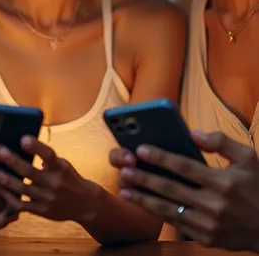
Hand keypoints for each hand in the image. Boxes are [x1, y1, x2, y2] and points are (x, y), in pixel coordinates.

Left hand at [0, 136, 99, 223]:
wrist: (84, 204)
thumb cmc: (70, 179)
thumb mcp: (63, 165)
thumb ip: (47, 158)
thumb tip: (26, 145)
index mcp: (60, 168)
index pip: (48, 155)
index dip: (36, 147)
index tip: (23, 139)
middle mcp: (54, 183)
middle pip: (30, 172)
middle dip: (14, 162)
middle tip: (0, 152)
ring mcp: (46, 198)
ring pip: (23, 189)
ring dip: (8, 181)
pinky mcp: (41, 211)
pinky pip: (22, 205)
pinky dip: (9, 198)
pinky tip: (0, 191)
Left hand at [112, 131, 258, 251]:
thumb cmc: (258, 186)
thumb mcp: (248, 157)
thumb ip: (221, 141)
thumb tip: (192, 133)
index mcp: (223, 182)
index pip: (185, 167)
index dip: (161, 158)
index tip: (141, 149)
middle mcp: (214, 205)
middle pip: (171, 190)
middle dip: (145, 179)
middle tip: (125, 169)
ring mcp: (209, 225)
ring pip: (169, 210)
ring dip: (144, 200)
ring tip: (125, 189)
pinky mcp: (207, 239)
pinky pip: (178, 224)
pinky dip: (158, 214)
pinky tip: (144, 204)